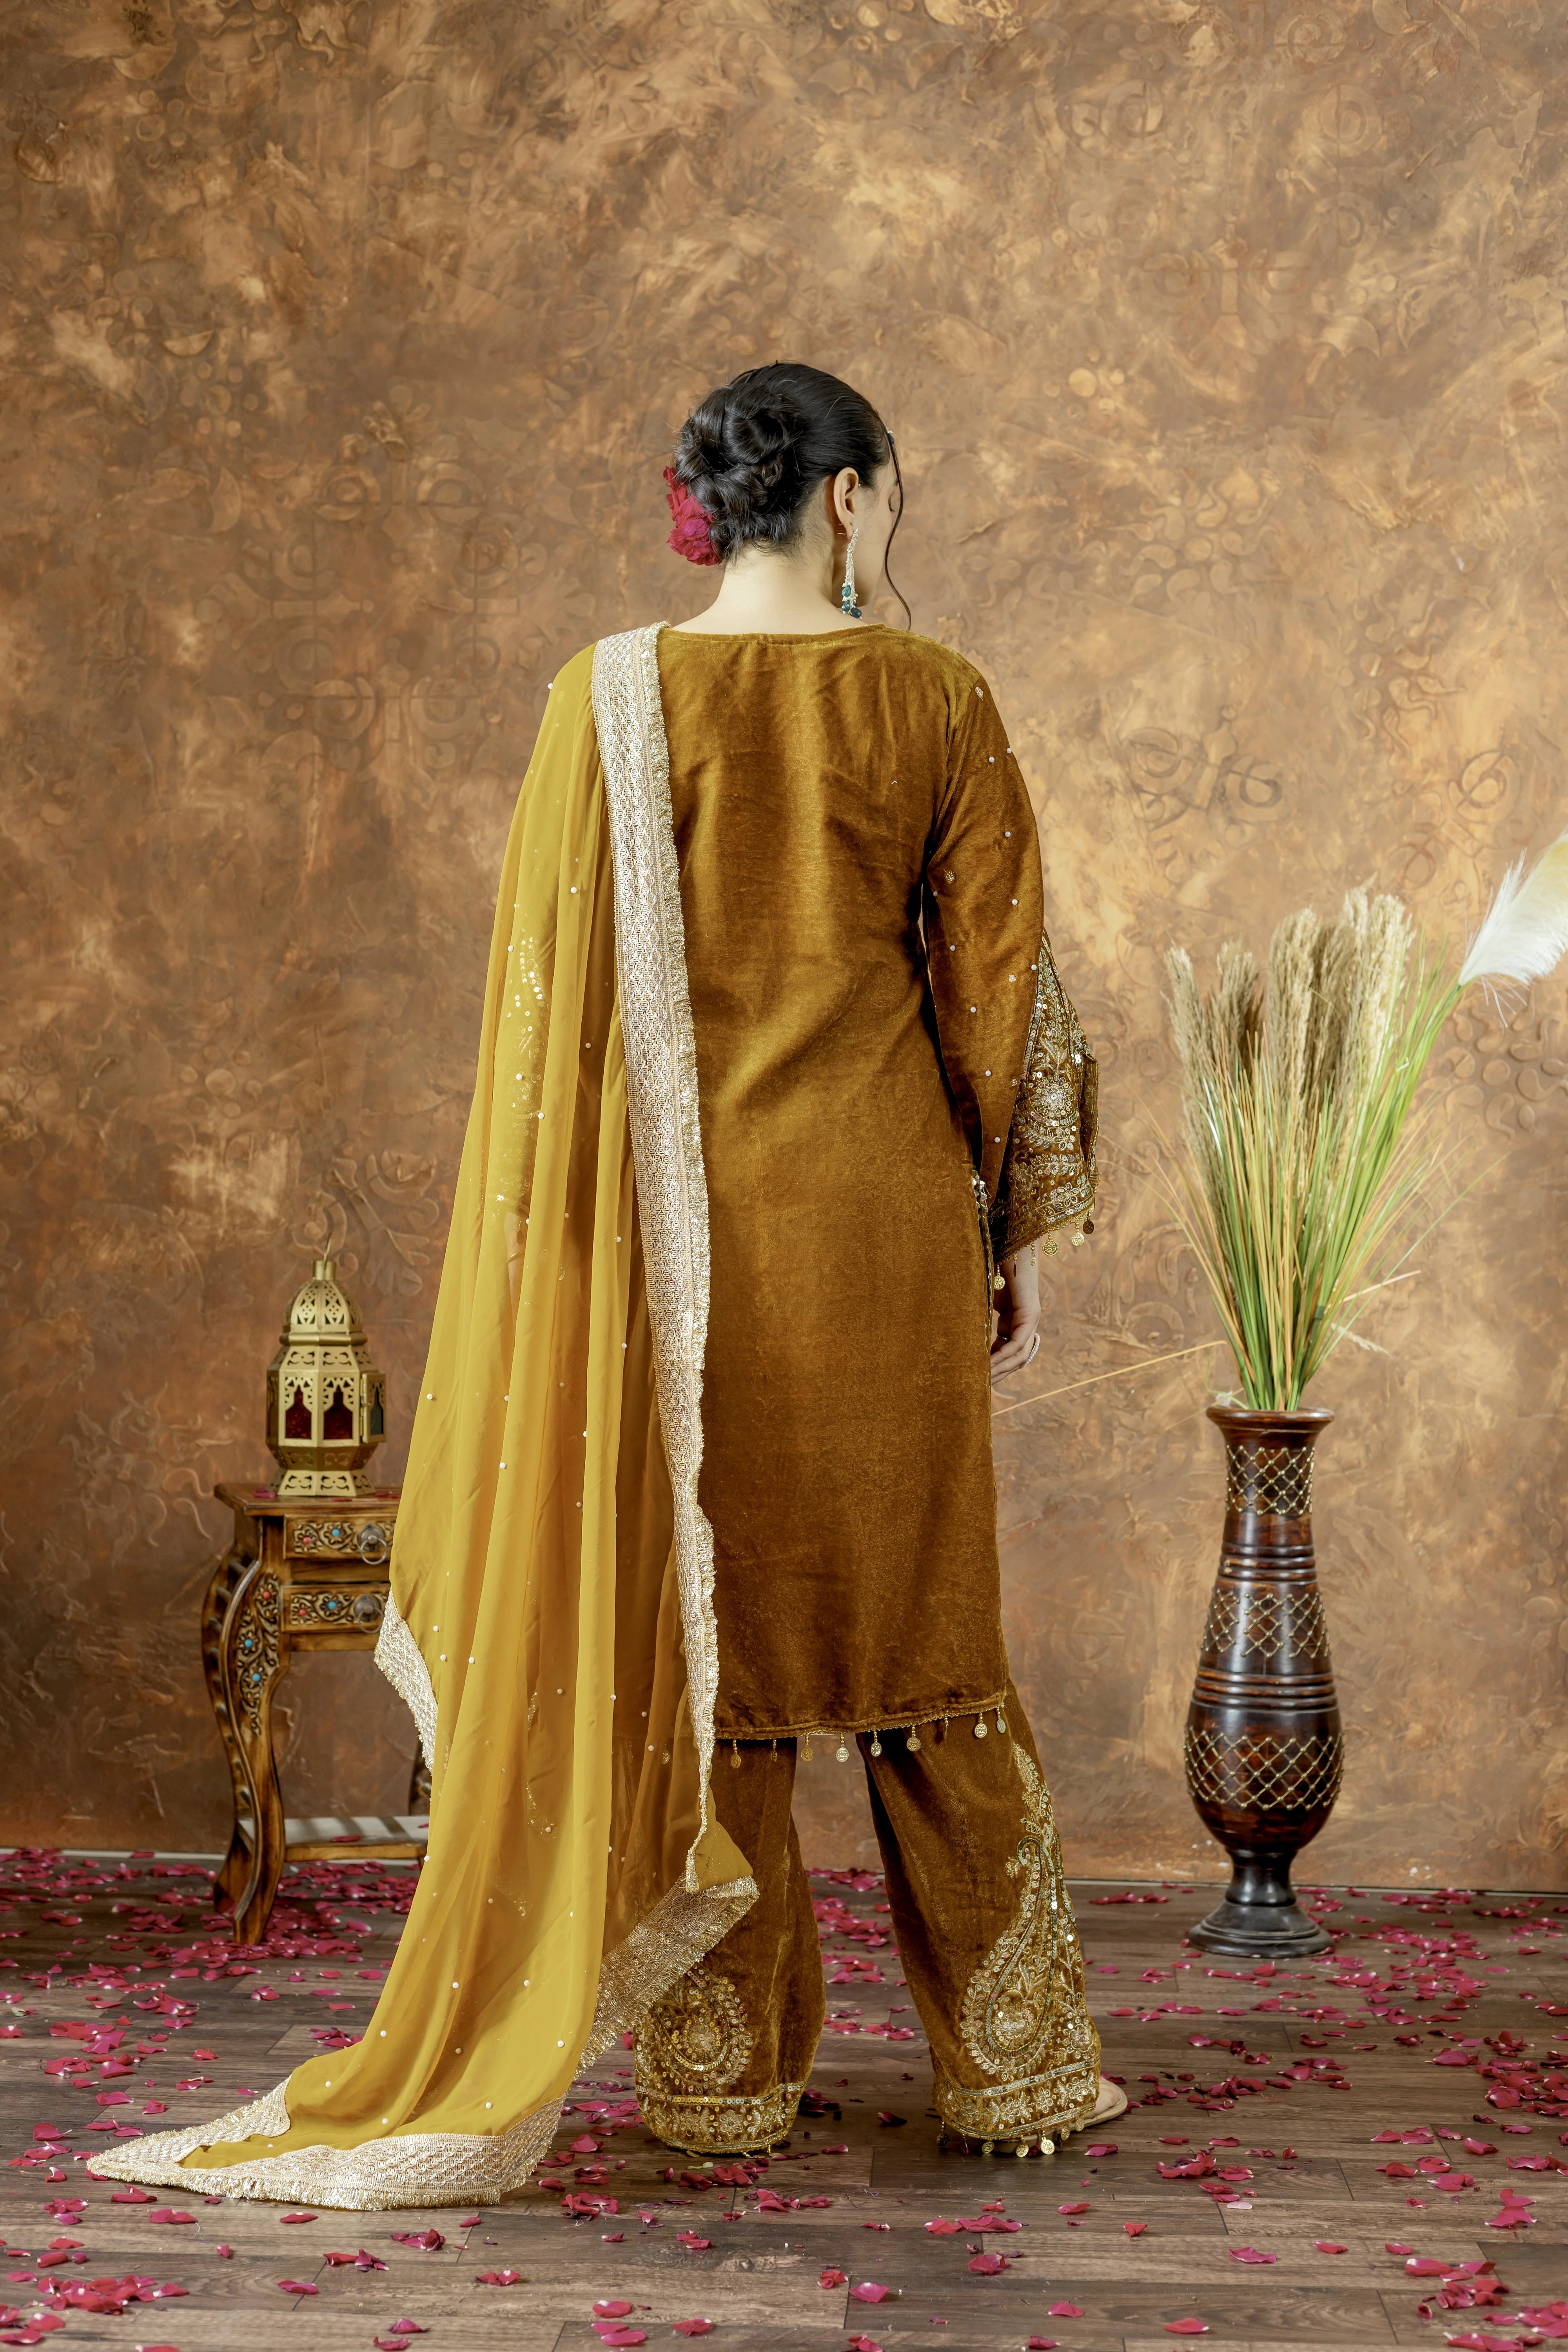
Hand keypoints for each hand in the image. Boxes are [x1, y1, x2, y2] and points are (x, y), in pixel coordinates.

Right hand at [990, 1240, 1040, 1383]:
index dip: (993, 1364)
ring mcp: (1030, 1316)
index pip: (1007, 1348)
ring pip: (1019, 1354)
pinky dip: (1004, 1356)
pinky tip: (989, 1365)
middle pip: (1016, 1356)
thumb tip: (956, 1325)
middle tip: (980, 1388)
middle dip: (998, 1373)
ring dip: (1001, 1369)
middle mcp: (1025, 1319)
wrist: (1008, 1239)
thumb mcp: (980, 1293)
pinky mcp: (1030, 1312)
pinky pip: (1019, 1342)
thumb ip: (976, 1310)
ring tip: (983, 1381)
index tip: (977, 1375)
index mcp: (1014, 1316)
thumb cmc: (992, 1259)